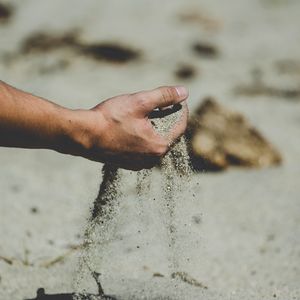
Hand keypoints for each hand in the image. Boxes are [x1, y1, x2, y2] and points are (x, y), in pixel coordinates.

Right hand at [69, 86, 188, 169]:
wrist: (83, 136)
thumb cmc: (110, 119)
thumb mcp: (140, 102)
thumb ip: (164, 96)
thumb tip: (184, 92)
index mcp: (159, 146)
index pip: (180, 127)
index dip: (181, 110)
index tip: (178, 99)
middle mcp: (152, 160)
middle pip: (168, 136)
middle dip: (167, 119)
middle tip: (162, 105)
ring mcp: (139, 164)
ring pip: (155, 143)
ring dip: (155, 128)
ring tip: (147, 115)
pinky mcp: (128, 164)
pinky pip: (143, 149)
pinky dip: (143, 138)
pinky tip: (133, 127)